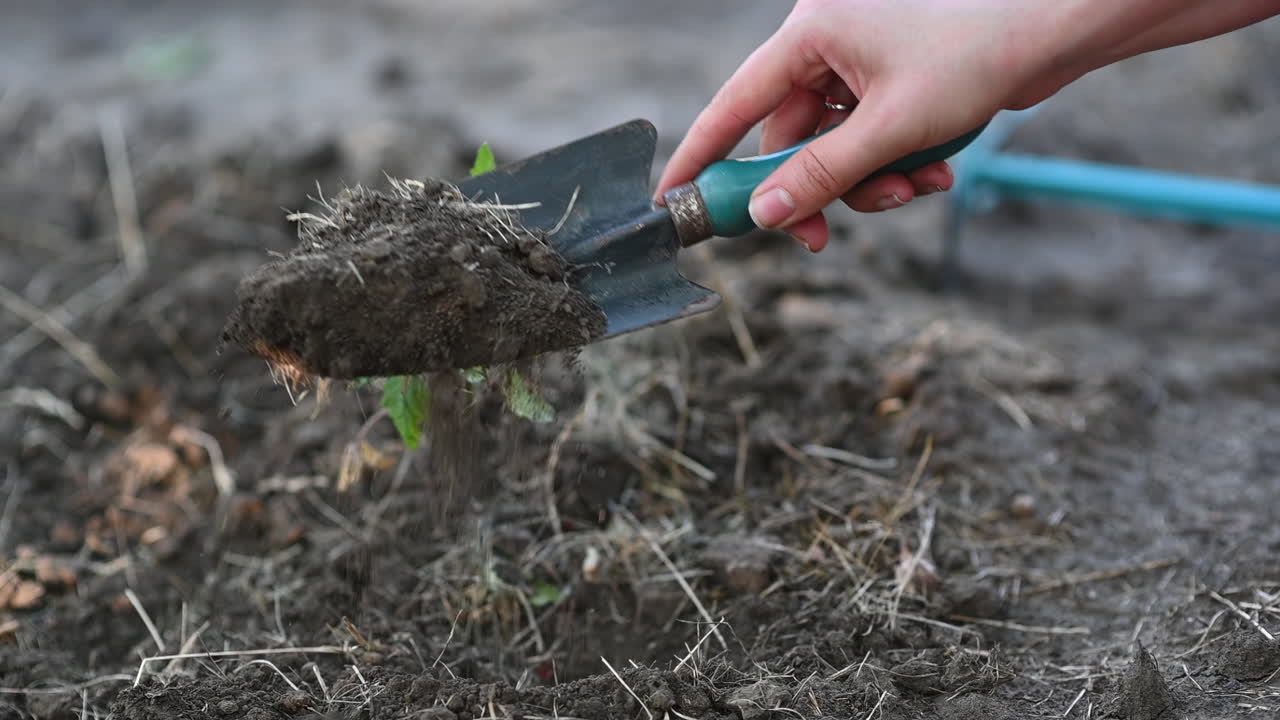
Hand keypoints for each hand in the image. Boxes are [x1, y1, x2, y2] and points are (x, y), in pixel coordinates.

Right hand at [654, 0, 1070, 251]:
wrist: (1054, 32)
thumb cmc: (975, 57)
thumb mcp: (889, 129)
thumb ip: (819, 175)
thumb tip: (765, 215)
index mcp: (811, 33)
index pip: (736, 102)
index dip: (701, 153)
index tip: (672, 195)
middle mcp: (827, 46)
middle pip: (788, 139)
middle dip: (816, 190)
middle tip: (817, 240)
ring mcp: (859, 66)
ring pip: (832, 149)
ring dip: (866, 183)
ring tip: (913, 186)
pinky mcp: (890, 85)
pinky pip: (866, 141)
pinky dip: (891, 165)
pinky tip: (934, 170)